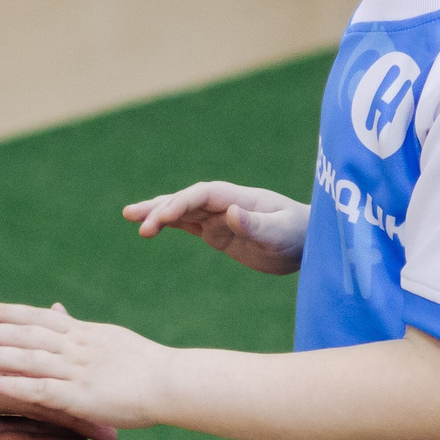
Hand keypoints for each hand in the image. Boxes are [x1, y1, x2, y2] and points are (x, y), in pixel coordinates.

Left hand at [0, 302, 175, 430]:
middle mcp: (76, 345)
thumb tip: (57, 309)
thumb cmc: (146, 363)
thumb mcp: (109, 337)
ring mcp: (77, 369)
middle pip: (24, 333)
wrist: (174, 382)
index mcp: (83, 332)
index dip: (8, 312)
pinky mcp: (81, 396)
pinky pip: (41, 389)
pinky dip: (13, 385)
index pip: (38, 317)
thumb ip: (79, 327)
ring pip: (27, 358)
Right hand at [123, 182, 308, 274]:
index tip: (163, 216)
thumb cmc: (300, 234)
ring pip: (182, 211)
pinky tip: (150, 228)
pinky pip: (188, 226)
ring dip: (157, 213)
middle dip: (161, 208)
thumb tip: (230, 213)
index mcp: (239, 198)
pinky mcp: (218, 233)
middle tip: (136, 220)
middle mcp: (224, 204)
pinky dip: (169, 224)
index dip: (181, 202)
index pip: (202, 195)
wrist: (310, 244)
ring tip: (129, 217)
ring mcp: (219, 217)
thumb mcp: (281, 232)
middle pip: (186, 200)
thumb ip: (256, 223)